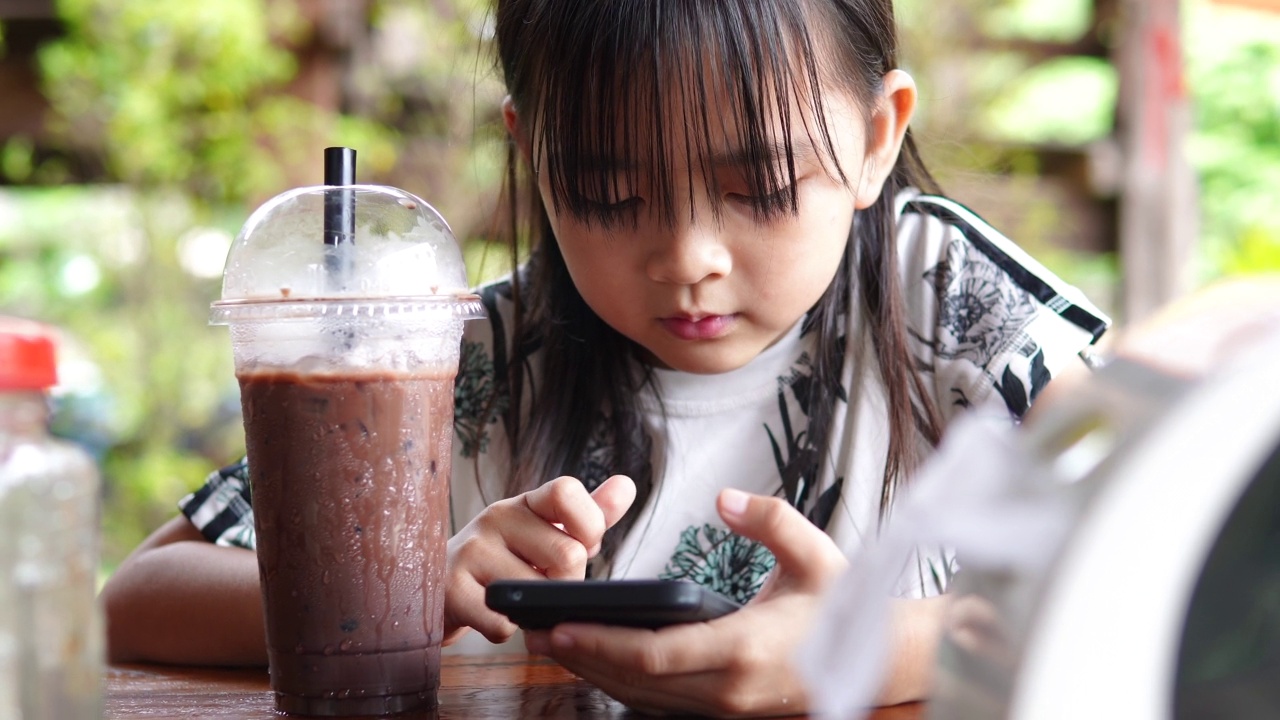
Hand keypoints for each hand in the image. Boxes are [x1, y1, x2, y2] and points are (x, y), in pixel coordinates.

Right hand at [444, 474, 635, 644]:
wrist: (440, 588)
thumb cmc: (505, 561)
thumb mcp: (546, 534)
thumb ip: (590, 515)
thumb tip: (626, 486)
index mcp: (526, 502)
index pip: (567, 491)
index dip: (589, 525)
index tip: (583, 546)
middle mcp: (496, 517)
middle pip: (567, 554)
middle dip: (567, 584)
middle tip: (546, 587)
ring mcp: (471, 551)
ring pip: (537, 591)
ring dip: (536, 610)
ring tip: (519, 600)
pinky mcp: (451, 589)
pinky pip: (503, 622)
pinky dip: (507, 630)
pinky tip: (496, 616)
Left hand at [524, 488, 847, 716]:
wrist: (882, 660)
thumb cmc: (845, 603)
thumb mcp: (815, 553)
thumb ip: (770, 520)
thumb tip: (723, 498)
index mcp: (742, 649)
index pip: (654, 655)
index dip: (601, 644)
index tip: (559, 626)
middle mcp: (728, 688)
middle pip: (637, 682)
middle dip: (582, 658)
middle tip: (534, 632)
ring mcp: (727, 706)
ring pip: (645, 698)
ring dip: (596, 673)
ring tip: (553, 642)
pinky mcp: (728, 710)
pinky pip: (663, 702)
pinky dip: (625, 684)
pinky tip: (599, 660)